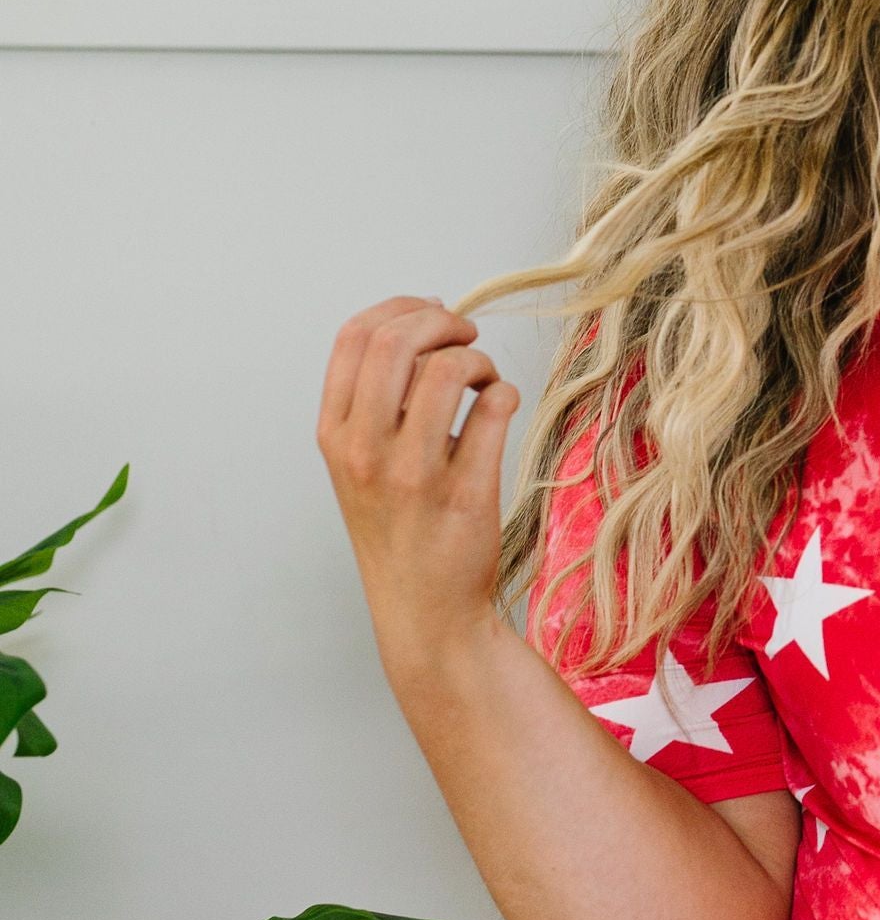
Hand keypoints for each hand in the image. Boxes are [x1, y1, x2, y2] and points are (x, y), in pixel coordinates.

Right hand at [317, 294, 520, 673]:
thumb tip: (421, 322)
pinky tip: (500, 410)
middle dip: (442, 323)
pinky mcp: (465, 493)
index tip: (432, 313)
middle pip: (398, 342)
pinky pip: (494, 407)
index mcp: (334, 435)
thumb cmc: (397, 528)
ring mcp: (413, 474)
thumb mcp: (358, 462)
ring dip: (478, 359)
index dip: (400, 309)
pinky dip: (505, 393)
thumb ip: (376, 399)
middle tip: (466, 336)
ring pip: (449, 370)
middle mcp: (364, 451)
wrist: (425, 610)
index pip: (354, 338)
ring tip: (483, 380)